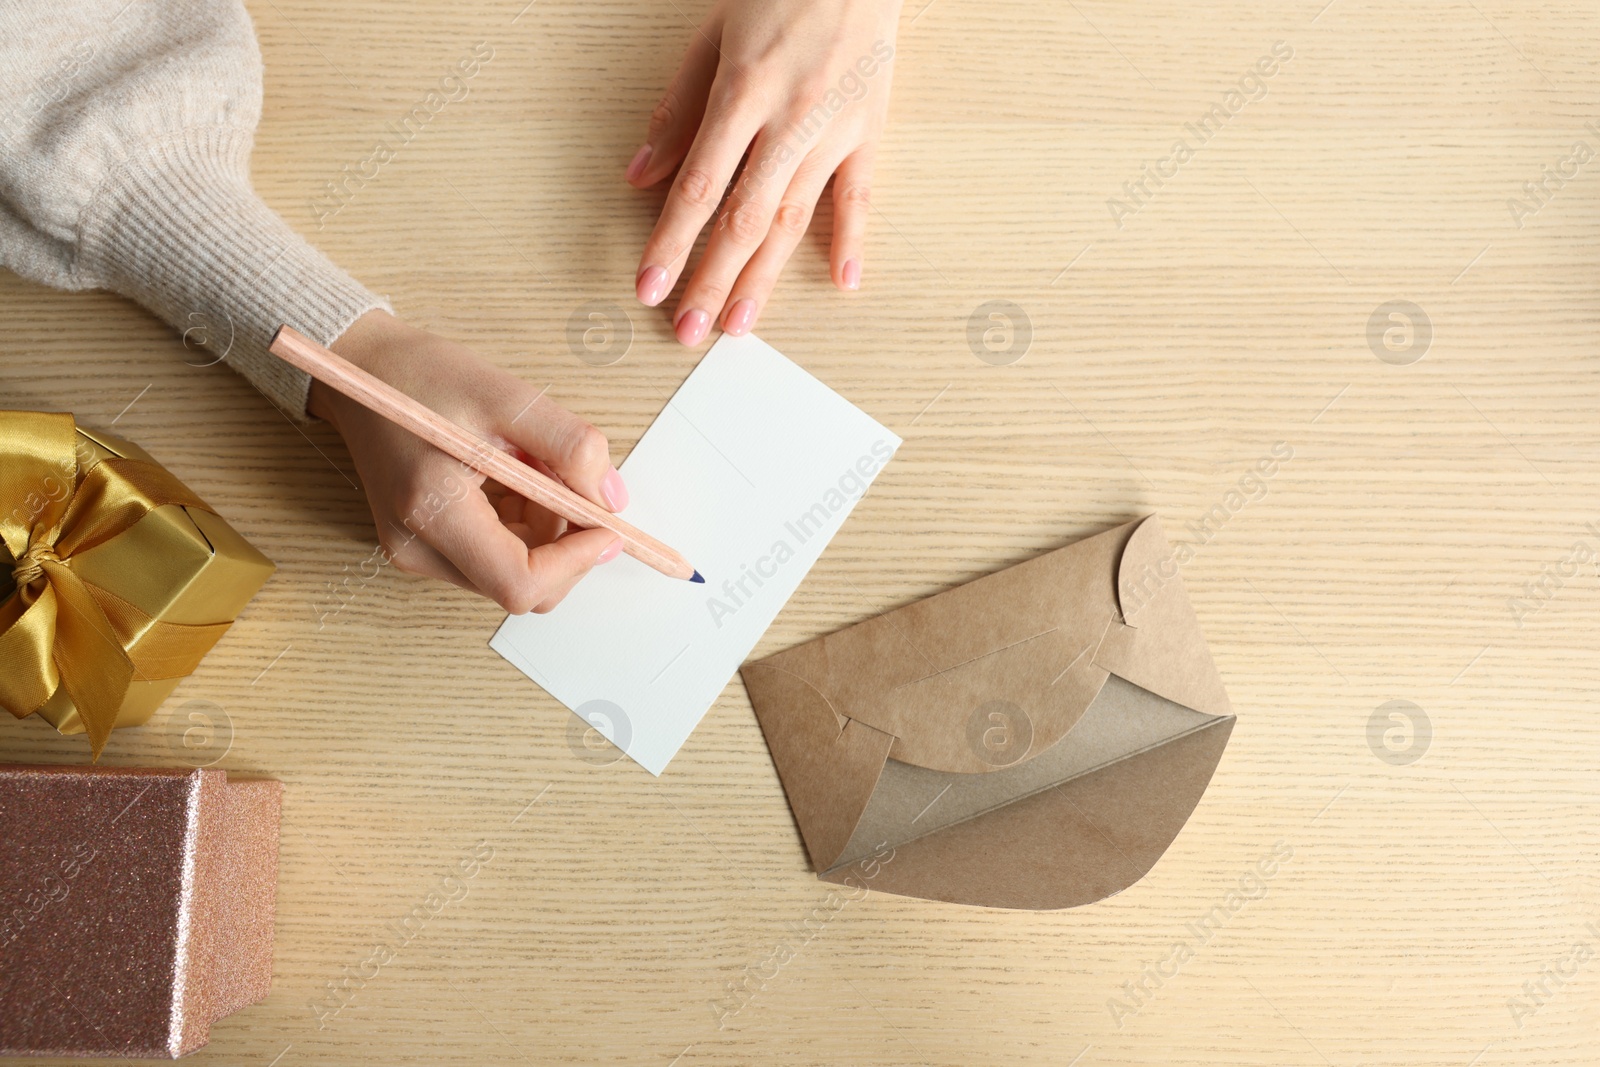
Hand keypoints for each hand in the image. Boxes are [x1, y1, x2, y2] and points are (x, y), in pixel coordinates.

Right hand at [312, 310, 625, 613]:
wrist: (363, 372)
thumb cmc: (424, 377)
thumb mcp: (509, 397)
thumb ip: (570, 447)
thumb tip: (612, 501)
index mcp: (431, 511)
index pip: (518, 583)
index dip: (575, 562)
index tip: (607, 526)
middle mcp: (418, 548)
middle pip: (521, 588)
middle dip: (566, 546)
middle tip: (572, 484)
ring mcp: (417, 553)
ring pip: (513, 576)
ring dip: (547, 535)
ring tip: (535, 470)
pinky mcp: (424, 548)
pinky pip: (495, 560)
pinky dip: (524, 530)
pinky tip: (516, 482)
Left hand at [627, 0, 901, 344]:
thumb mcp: (713, 37)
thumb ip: (677, 111)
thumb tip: (641, 176)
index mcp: (743, 93)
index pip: (699, 188)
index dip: (671, 243)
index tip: (649, 287)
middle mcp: (790, 120)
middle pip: (744, 219)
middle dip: (711, 280)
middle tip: (688, 331)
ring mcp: (834, 130)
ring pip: (793, 218)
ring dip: (763, 278)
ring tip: (740, 323)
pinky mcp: (869, 130)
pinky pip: (860, 195)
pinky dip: (852, 239)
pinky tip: (842, 281)